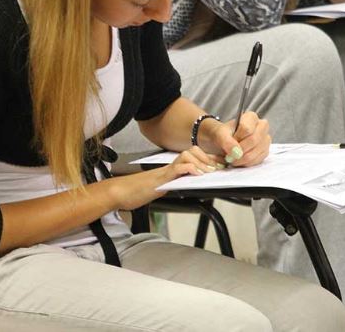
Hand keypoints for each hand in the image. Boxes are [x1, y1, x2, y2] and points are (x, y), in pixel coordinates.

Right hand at [107, 147, 224, 211]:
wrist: (121, 193)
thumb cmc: (139, 192)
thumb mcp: (164, 189)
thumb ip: (176, 184)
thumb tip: (190, 185)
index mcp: (173, 169)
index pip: (194, 157)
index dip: (210, 159)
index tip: (223, 164)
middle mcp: (171, 166)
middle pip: (193, 151)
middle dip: (209, 159)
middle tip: (220, 168)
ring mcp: (166, 170)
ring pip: (188, 155)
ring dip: (202, 163)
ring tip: (209, 172)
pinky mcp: (162, 177)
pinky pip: (178, 168)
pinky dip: (189, 169)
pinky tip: (196, 174)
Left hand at [198, 111, 270, 167]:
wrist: (224, 141)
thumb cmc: (224, 134)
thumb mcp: (220, 134)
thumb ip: (226, 141)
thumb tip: (236, 151)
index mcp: (251, 117)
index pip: (247, 128)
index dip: (236, 138)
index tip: (228, 141)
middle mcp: (262, 127)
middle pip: (253, 140)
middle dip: (239, 150)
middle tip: (229, 154)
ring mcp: (265, 140)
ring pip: (255, 152)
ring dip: (241, 159)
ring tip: (232, 157)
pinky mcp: (265, 152)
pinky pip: (257, 160)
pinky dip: (245, 163)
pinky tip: (239, 159)